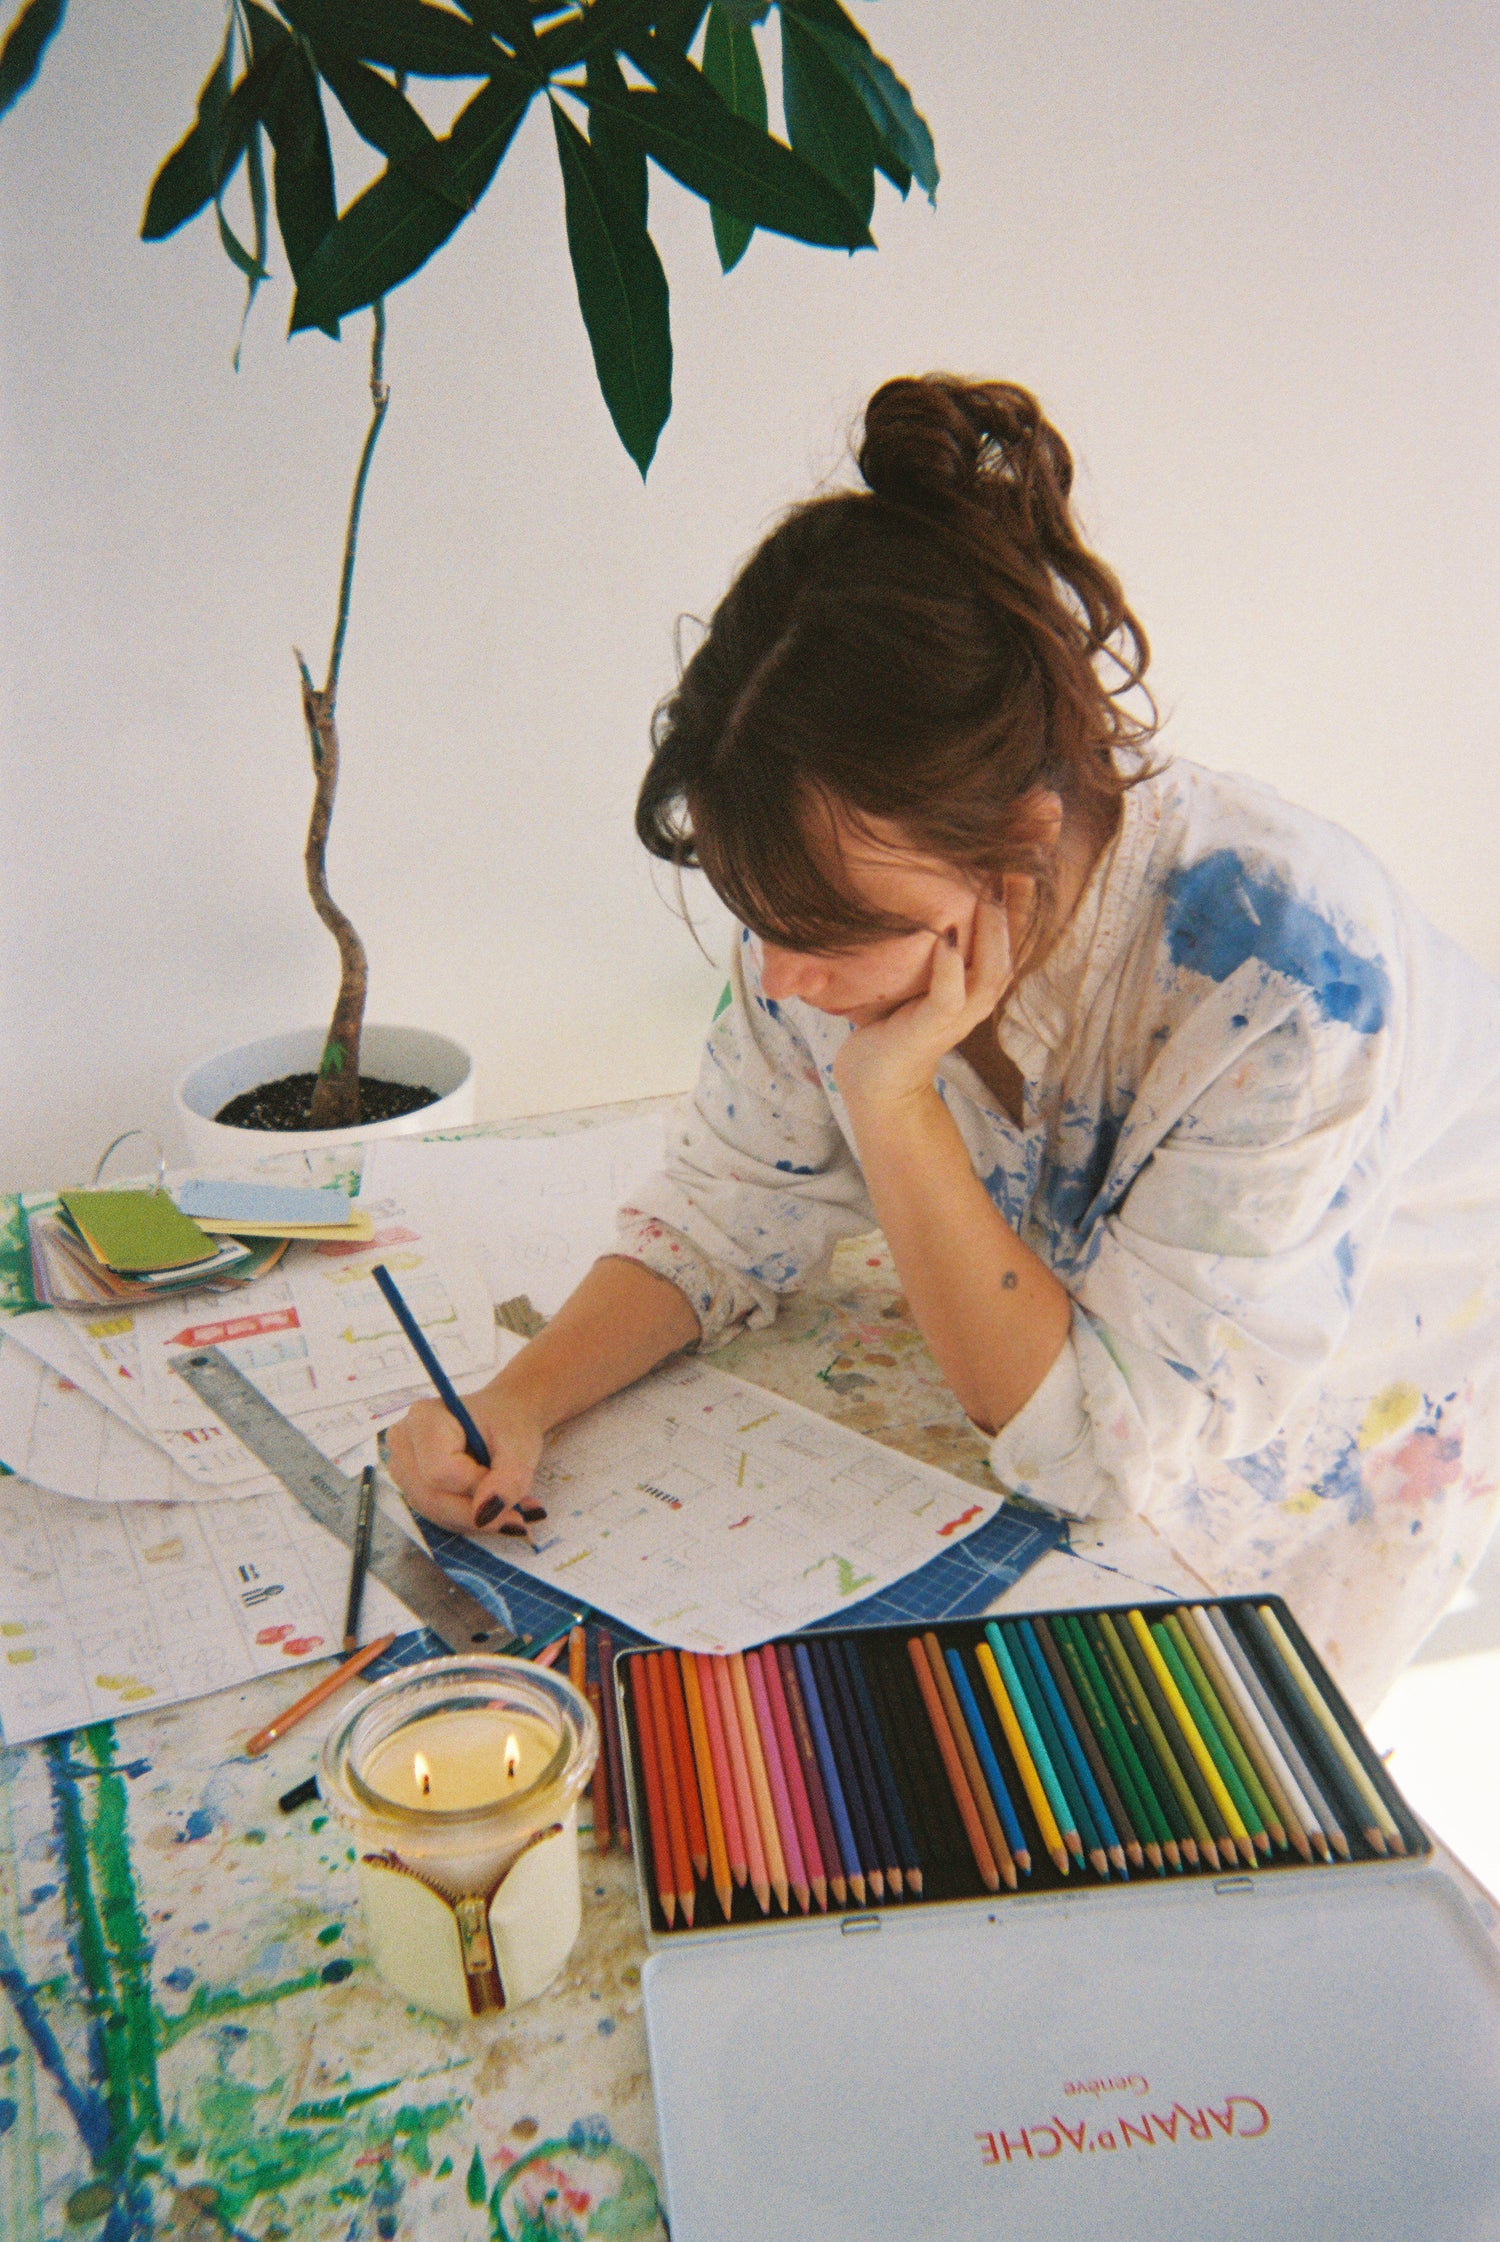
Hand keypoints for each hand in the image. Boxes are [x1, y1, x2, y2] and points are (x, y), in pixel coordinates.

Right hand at [384, 1384, 546, 1537]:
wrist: (503, 1418)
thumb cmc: (509, 1424)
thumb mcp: (521, 1447)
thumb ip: (509, 1480)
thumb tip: (484, 1516)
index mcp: (423, 1418)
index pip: (440, 1472)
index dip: (476, 1485)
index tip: (506, 1477)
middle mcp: (402, 1443)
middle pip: (431, 1497)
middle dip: (478, 1512)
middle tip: (520, 1513)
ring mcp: (402, 1468)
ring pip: (434, 1512)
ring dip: (476, 1520)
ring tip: (512, 1509)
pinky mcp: (411, 1488)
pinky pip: (436, 1516)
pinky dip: (468, 1519)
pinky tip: (491, 1508)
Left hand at [833, 878, 1032, 1113]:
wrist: (876, 1082)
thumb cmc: (891, 1022)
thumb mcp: (917, 975)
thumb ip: (927, 942)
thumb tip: (915, 889)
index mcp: (979, 982)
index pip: (1009, 933)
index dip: (1020, 896)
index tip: (1023, 851)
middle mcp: (978, 997)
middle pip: (1012, 944)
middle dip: (1017, 901)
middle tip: (1016, 855)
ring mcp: (960, 1014)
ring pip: (991, 968)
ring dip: (993, 927)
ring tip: (990, 885)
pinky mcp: (933, 1028)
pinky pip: (949, 994)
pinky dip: (950, 966)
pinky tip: (948, 935)